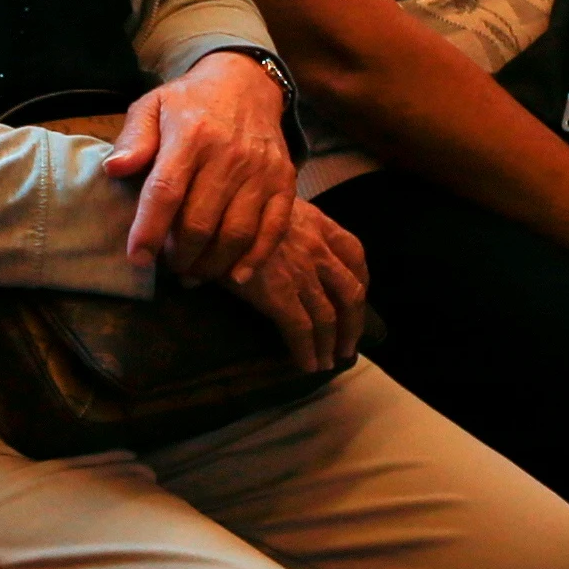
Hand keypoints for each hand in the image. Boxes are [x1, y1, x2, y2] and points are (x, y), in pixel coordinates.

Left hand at [99, 51, 295, 281]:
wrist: (245, 84)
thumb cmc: (190, 102)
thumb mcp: (152, 106)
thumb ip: (133, 139)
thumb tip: (113, 169)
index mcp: (191, 135)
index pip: (166, 191)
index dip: (149, 230)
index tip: (137, 258)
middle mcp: (229, 155)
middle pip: (201, 222)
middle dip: (179, 255)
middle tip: (167, 266)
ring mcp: (261, 171)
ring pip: (236, 233)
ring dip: (212, 264)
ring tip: (192, 274)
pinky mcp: (285, 182)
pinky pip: (274, 229)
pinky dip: (255, 259)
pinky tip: (234, 275)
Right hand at [220, 201, 367, 372]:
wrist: (208, 211)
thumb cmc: (228, 204)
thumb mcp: (264, 203)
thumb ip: (277, 222)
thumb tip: (266, 245)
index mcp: (316, 221)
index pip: (354, 252)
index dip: (360, 280)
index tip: (357, 296)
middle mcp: (316, 247)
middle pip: (351, 292)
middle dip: (354, 323)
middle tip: (348, 344)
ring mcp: (300, 272)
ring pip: (329, 316)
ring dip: (332, 344)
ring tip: (327, 361)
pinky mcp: (279, 294)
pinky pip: (302, 329)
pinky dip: (307, 351)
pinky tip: (307, 365)